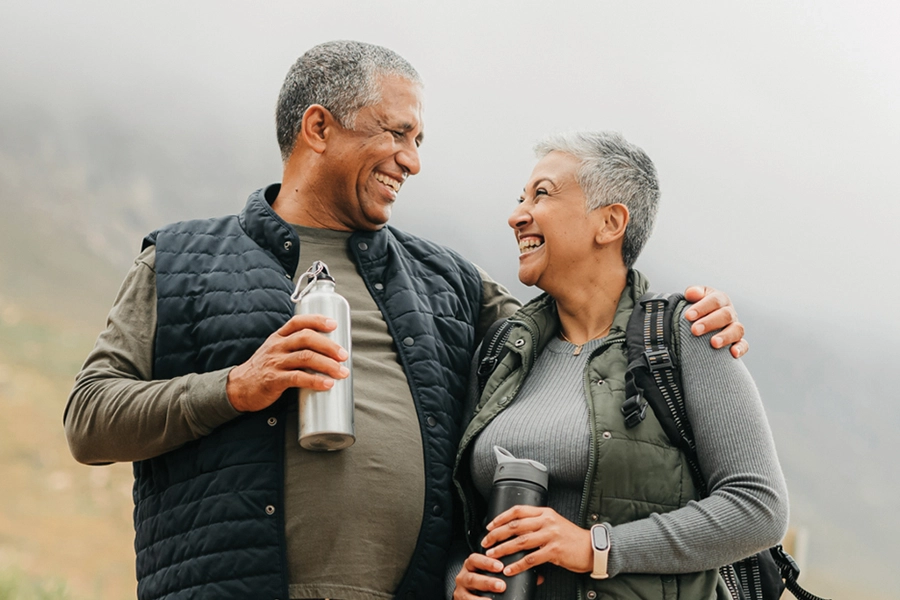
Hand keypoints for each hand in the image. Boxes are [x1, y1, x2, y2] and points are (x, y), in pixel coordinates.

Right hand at [226, 314, 349, 411]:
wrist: (238, 387)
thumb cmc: (263, 369)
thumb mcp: (275, 351)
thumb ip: (295, 347)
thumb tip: (327, 351)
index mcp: (279, 337)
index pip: (298, 322)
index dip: (317, 320)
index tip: (334, 324)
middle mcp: (277, 346)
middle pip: (306, 338)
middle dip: (329, 345)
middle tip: (344, 355)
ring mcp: (275, 362)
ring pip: (305, 357)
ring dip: (328, 364)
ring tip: (342, 372)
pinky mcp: (274, 380)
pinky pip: (298, 378)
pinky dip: (315, 380)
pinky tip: (327, 384)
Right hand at [453, 553, 506, 598]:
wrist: (470, 593)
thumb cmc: (481, 578)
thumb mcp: (484, 571)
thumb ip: (494, 569)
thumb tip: (510, 570)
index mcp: (470, 565)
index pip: (475, 559)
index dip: (487, 562)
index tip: (500, 566)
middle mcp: (463, 577)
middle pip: (472, 578)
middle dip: (487, 582)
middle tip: (501, 585)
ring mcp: (461, 590)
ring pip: (468, 595)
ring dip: (481, 599)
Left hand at [480, 506, 591, 577]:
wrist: (591, 548)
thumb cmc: (571, 538)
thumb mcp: (554, 523)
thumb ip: (537, 523)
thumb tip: (515, 530)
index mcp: (545, 512)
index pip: (517, 510)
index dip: (500, 518)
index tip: (489, 526)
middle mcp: (547, 521)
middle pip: (515, 525)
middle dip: (497, 534)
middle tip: (485, 542)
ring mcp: (551, 535)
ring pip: (520, 541)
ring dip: (503, 549)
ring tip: (492, 555)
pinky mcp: (555, 550)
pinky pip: (531, 559)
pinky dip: (518, 565)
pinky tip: (509, 570)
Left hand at [683, 286, 747, 357]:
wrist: (700, 321)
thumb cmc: (696, 310)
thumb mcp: (693, 298)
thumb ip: (692, 293)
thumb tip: (690, 293)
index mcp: (720, 299)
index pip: (714, 300)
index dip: (702, 307)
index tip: (688, 316)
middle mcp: (729, 312)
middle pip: (725, 315)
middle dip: (710, 323)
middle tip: (695, 330)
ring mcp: (734, 327)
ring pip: (736, 330)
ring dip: (725, 336)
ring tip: (713, 343)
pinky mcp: (737, 341)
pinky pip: (744, 345)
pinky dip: (740, 348)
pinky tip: (733, 353)